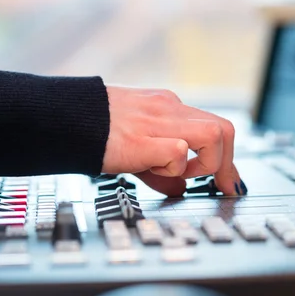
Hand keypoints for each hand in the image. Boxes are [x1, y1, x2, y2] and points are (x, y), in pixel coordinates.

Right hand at [102, 86, 243, 196]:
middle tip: (221, 186)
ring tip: (180, 175)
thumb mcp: (137, 145)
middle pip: (224, 130)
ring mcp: (157, 122)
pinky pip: (179, 152)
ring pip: (212, 136)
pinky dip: (175, 168)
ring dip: (205, 164)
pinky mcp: (141, 140)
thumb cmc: (96, 130)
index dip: (228, 158)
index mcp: (167, 107)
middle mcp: (168, 109)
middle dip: (227, 164)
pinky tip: (153, 171)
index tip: (229, 181)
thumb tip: (181, 188)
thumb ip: (162, 167)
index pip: (214, 126)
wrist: (64, 119)